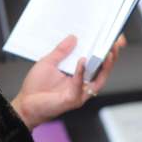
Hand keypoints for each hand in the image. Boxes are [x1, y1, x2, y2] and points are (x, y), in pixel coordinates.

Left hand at [11, 34, 125, 130]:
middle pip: (103, 70)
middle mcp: (83, 84)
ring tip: (107, 52)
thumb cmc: (36, 86)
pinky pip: (80, 85)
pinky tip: (83, 61)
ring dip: (104, 66)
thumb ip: (61, 51)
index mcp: (79, 74)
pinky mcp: (73, 99)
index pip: (97, 62)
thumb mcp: (48, 62)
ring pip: (98, 80)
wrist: (26, 104)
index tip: (113, 38)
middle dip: (111, 56)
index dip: (107, 51)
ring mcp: (80, 93)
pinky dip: (81, 73)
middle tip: (115, 43)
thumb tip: (73, 38)